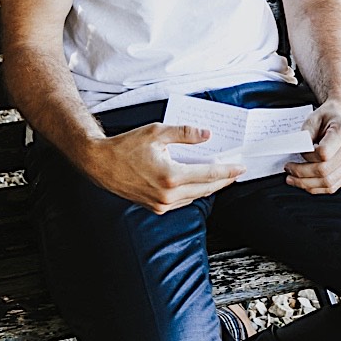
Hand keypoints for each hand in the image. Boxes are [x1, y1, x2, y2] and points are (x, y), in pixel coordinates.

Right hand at [74, 123, 245, 213]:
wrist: (100, 164)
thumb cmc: (125, 146)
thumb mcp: (156, 132)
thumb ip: (185, 134)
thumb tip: (207, 135)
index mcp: (171, 176)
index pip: (209, 175)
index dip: (228, 171)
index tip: (241, 167)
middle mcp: (168, 195)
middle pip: (206, 189)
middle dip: (223, 180)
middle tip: (235, 171)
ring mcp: (161, 204)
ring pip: (195, 197)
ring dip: (208, 187)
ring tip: (219, 175)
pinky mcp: (155, 208)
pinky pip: (182, 201)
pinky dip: (193, 191)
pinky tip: (196, 182)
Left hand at [285, 98, 340, 193]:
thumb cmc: (330, 115)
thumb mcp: (314, 117)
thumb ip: (305, 134)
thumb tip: (296, 152)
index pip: (324, 153)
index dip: (307, 156)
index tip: (298, 151)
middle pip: (325, 171)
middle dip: (302, 173)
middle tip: (287, 168)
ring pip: (329, 183)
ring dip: (307, 184)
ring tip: (291, 179)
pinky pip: (333, 186)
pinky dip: (316, 188)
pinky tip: (304, 183)